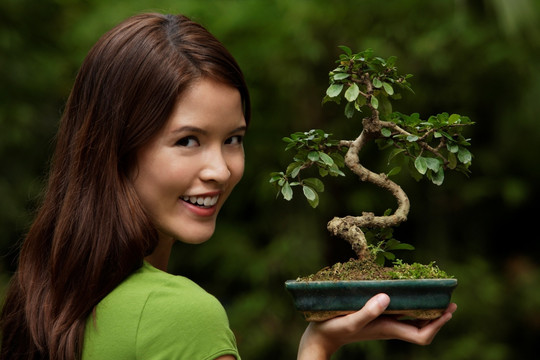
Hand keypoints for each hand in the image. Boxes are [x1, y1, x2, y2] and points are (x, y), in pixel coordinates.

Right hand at [297, 293, 456, 359]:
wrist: (319, 338)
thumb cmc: (333, 329)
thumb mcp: (350, 320)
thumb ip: (368, 311)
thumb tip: (387, 298)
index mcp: (388, 329)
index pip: (422, 335)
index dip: (438, 325)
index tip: (448, 310)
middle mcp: (389, 326)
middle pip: (421, 327)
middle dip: (436, 316)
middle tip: (448, 299)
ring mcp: (382, 322)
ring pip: (411, 319)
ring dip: (424, 308)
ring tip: (433, 293)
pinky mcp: (374, 316)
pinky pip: (399, 311)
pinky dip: (408, 303)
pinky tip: (405, 290)